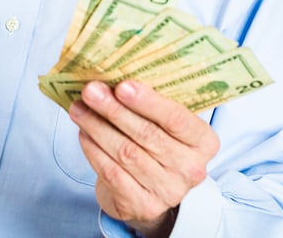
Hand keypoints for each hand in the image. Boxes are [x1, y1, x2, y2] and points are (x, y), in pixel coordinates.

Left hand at [69, 79, 219, 237]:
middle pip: (147, 134)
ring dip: (97, 127)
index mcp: (203, 142)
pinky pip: (112, 173)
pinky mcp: (143, 205)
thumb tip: (113, 77)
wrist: (153, 190)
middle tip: (90, 91)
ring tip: (79, 109)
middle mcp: (191, 169)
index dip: (148, 102)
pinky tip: (83, 133)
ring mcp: (168, 191)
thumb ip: (152, 103)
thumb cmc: (158, 144)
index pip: (176, 118)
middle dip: (113, 110)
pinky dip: (93, 150)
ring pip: (126, 152)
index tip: (122, 86)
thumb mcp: (167, 124)